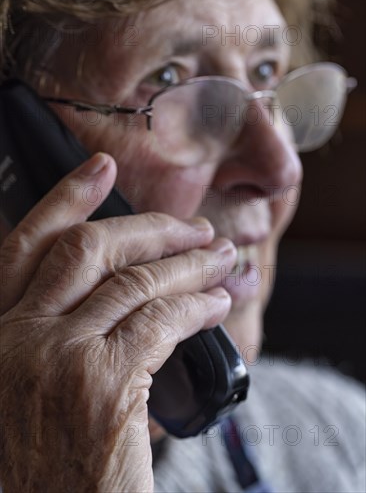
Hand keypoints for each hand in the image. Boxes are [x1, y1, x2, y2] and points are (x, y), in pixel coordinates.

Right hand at [0, 153, 235, 491]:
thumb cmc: (45, 461)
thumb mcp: (30, 384)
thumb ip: (56, 331)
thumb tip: (124, 285)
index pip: (25, 247)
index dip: (64, 200)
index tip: (100, 168)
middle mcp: (18, 337)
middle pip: (88, 250)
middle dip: (148, 228)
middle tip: (194, 227)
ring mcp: (58, 357)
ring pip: (135, 282)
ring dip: (187, 264)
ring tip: (220, 259)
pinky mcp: (103, 384)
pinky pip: (161, 321)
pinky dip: (195, 305)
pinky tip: (216, 304)